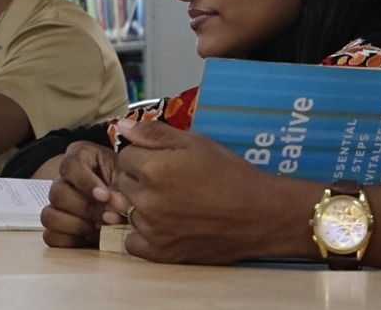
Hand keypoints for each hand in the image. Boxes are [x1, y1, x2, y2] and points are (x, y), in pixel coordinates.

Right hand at [40, 141, 120, 248]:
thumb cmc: (127, 183)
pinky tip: (91, 236)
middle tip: (110, 217)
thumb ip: (123, 186)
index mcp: (80, 156)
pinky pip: (51, 236)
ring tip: (101, 228)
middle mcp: (62, 179)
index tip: (106, 196)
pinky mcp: (56, 227)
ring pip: (49, 216)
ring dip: (78, 226)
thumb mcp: (128, 176)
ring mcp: (56, 204)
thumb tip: (118, 205)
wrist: (126, 200)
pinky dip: (71, 240)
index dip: (86, 182)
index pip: (70, 165)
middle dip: (87, 209)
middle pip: (57, 193)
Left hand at [109, 119, 312, 263]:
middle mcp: (146, 200)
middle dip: (138, 179)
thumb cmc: (229, 174)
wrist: (259, 214)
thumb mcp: (195, 143)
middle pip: (121, 183)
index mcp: (153, 169)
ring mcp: (151, 229)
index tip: (163, 161)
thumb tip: (122, 128)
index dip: (143, 155)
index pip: (125, 156)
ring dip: (141, 206)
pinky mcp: (160, 253)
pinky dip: (143, 234)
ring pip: (127, 211)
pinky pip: (132, 242)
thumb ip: (154, 134)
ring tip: (171, 203)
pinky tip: (163, 225)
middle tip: (168, 182)